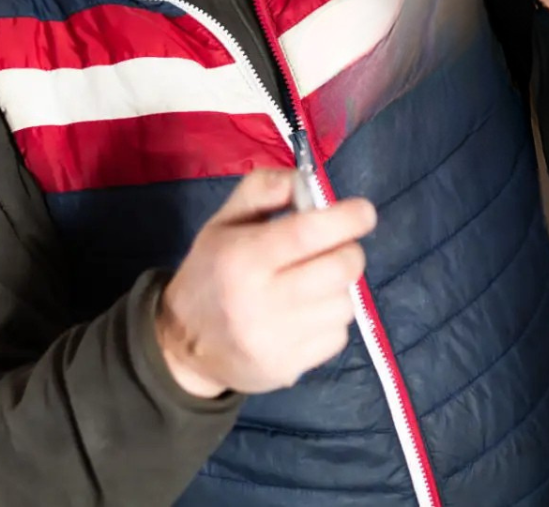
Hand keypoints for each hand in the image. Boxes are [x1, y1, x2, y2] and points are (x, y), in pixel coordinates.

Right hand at [156, 169, 374, 397]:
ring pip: (344, 304)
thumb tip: (304, 180)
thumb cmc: (211, 273)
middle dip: (350, 251)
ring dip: (339, 288)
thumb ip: (261, 191)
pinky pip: (337, 336)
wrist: (184, 346)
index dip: (345, 219)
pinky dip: (331, 321)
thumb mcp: (223, 223)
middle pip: (338, 269)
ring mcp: (277, 340)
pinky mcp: (289, 368)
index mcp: (243, 257)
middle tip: (338, 248)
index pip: (307, 233)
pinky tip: (306, 315)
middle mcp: (261, 300)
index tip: (364, 212)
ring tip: (314, 284)